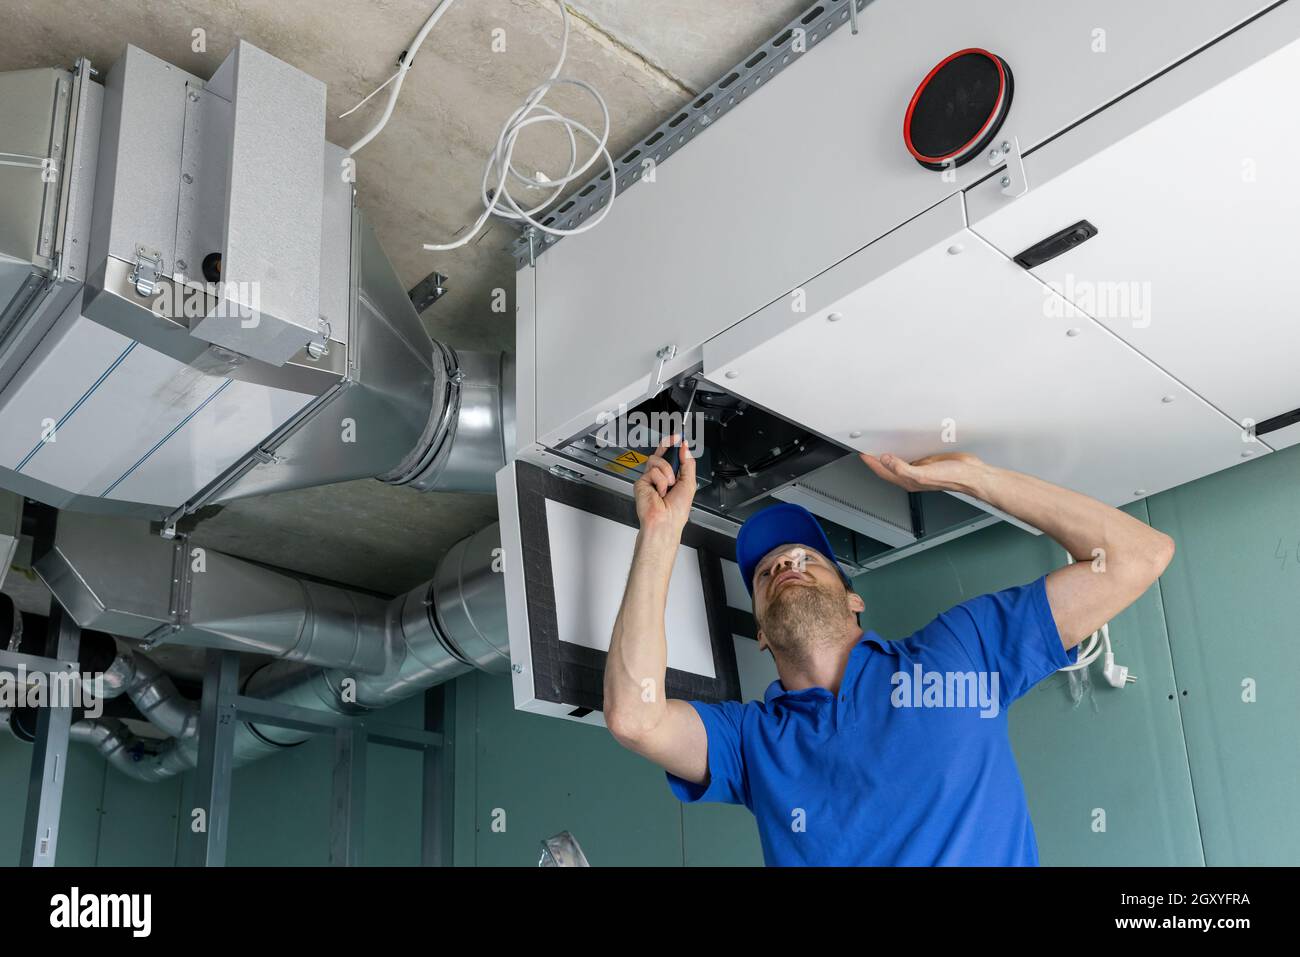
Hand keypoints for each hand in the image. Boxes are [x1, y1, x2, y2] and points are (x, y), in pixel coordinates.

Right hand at [635, 435, 695, 534]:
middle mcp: (659, 477)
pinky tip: (659, 492)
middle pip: (660, 454)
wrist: (665, 521)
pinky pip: (652, 471)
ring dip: (667, 472)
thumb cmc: (677, 510)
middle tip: (675, 441)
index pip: (669, 457)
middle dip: (668, 448)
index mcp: (672, 477)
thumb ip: (688, 463)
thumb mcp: (689, 483)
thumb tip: (685, 448)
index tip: (678, 437)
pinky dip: (660, 481)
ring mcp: (649, 479)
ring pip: (657, 461)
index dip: (672, 445)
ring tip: (669, 486)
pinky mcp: (641, 482)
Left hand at [859, 451, 990, 495]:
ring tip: (879, 442)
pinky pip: (911, 453)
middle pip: (887, 466)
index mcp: (907, 480)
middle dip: (876, 458)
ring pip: (898, 459)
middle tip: (866, 445)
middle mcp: (911, 474)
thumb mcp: (923, 474)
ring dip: (889, 452)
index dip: (870, 462)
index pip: (882, 470)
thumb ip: (903, 468)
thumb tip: (886, 459)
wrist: (972, 474)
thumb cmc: (952, 478)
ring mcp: (920, 467)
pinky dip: (903, 447)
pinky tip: (902, 440)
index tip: (861, 451)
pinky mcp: (928, 459)